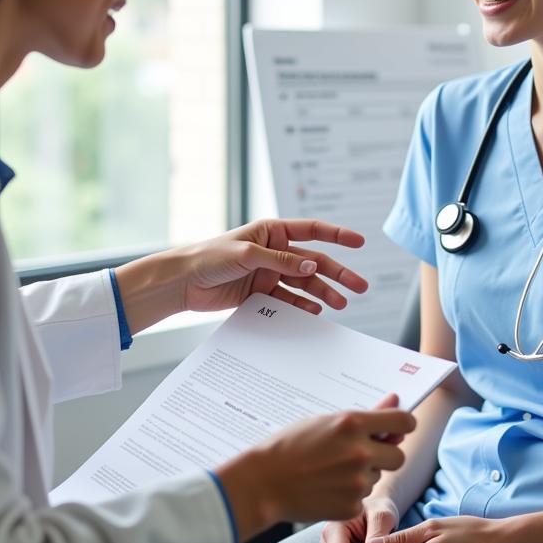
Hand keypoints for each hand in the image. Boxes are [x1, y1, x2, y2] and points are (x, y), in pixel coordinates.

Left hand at [174, 218, 368, 313]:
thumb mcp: (247, 253)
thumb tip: (313, 263)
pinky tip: (315, 312)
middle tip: (359, 286)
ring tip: (341, 304)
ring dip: (323, 293)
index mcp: (272, 232)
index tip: (360, 241)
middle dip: (338, 273)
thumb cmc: (209, 257)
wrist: (183, 282)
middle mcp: (275, 251)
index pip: (312, 230)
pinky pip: (289, 299)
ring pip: (305, 283)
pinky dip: (302, 305)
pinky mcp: (262, 293)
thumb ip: (281, 260)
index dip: (338, 235)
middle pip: (315, 261)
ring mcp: (270, 273)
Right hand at [216, 394, 414, 542]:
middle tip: (365, 454)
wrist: (263, 483)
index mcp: (353, 424)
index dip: (404, 425)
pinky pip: (362, 498)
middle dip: (387, 455)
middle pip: (399, 456)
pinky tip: (326, 488)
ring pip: (378, 477)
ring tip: (331, 470)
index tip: (399, 429)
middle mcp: (360, 452)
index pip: (404, 422)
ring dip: (364, 474)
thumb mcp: (326, 422)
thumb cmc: (290, 445)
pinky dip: (350, 495)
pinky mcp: (351, 507)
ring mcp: (357, 482)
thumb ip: (366, 416)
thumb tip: (395, 401)